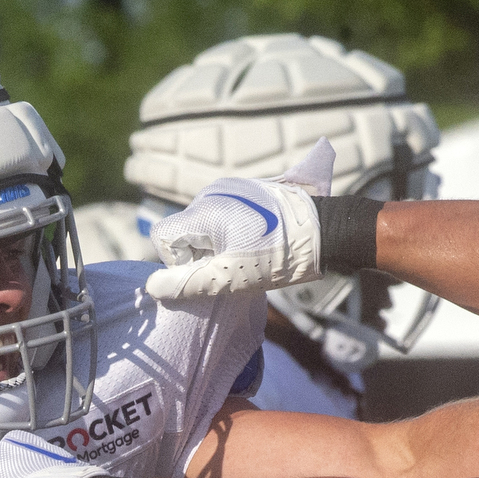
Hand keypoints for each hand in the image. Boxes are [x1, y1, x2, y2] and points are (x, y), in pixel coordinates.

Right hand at [145, 142, 333, 301]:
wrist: (324, 231)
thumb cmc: (277, 257)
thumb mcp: (230, 278)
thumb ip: (189, 283)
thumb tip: (153, 288)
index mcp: (203, 210)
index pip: (164, 237)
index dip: (180, 262)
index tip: (209, 271)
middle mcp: (211, 193)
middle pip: (184, 232)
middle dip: (200, 255)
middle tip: (232, 268)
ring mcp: (230, 190)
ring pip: (203, 226)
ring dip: (216, 246)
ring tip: (247, 257)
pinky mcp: (246, 192)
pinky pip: (222, 216)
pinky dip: (230, 234)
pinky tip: (254, 245)